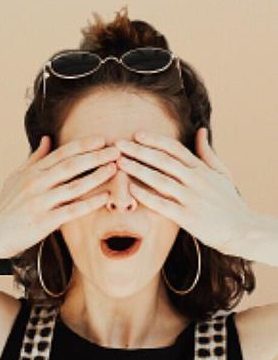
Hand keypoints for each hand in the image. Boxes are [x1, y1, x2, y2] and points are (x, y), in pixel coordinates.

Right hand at [0, 134, 119, 257]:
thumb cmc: (5, 206)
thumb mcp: (15, 177)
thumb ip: (34, 159)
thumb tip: (48, 138)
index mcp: (31, 172)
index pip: (61, 153)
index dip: (82, 145)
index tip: (101, 139)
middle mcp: (35, 184)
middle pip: (71, 166)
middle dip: (96, 157)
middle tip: (116, 150)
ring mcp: (39, 203)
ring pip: (73, 187)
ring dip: (96, 176)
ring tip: (114, 169)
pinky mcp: (42, 222)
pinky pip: (71, 211)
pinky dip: (89, 204)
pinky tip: (104, 198)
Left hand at [113, 128, 255, 255]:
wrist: (242, 229)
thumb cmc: (228, 200)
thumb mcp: (222, 172)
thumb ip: (207, 153)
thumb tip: (200, 130)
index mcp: (202, 169)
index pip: (175, 149)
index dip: (155, 140)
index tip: (136, 134)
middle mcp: (196, 180)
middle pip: (164, 161)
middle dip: (140, 151)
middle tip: (119, 145)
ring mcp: (191, 198)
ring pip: (160, 179)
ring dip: (138, 170)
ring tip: (120, 163)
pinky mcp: (187, 216)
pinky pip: (162, 204)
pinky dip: (146, 196)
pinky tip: (130, 189)